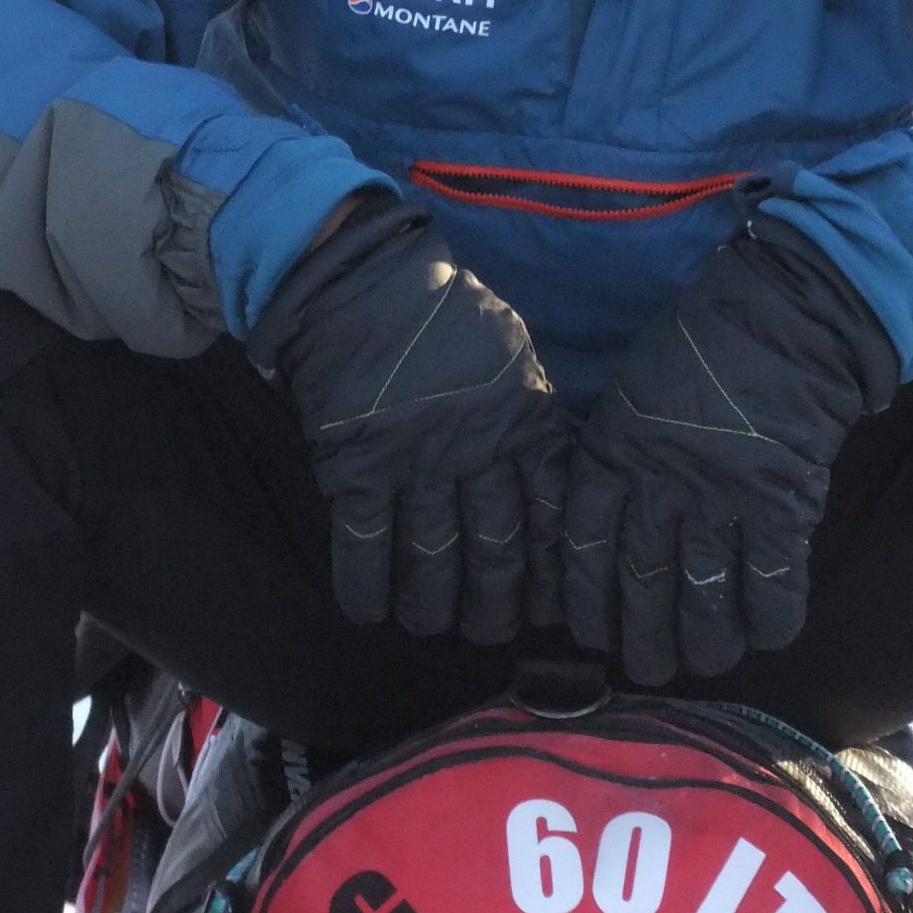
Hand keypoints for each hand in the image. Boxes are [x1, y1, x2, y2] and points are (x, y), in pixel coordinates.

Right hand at [251, 197, 568, 643]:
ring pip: (431, 555)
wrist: (362, 278)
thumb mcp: (512, 353)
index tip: (555, 602)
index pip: (549, 513)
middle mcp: (475, 451)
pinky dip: (365, 583)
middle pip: (495, 548)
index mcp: (522, 422)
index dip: (552, 565)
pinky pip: (364, 541)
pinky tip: (366, 612)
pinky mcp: (357, 465)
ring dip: (432, 602)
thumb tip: (548, 477)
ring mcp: (415, 462)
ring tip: (431, 628)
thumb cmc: (443, 311)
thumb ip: (529, 416)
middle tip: (493, 634)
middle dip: (497, 601)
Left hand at [563, 222, 897, 684]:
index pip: (587, 550)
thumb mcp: (629, 396)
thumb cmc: (699, 346)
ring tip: (704, 664)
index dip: (588, 601)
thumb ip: (615, 459)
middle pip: (641, 584)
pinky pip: (772, 581)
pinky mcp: (781, 503)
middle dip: (642, 639)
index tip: (591, 633)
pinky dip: (770, 617)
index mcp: (613, 456)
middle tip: (646, 670)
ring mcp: (721, 498)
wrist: (783, 316)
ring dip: (704, 640)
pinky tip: (767, 636)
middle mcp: (659, 486)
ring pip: (703, 596)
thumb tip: (605, 526)